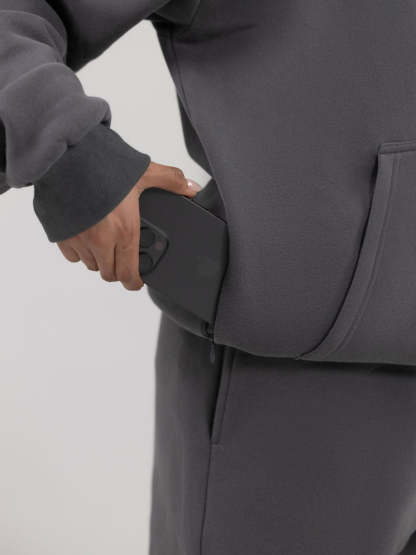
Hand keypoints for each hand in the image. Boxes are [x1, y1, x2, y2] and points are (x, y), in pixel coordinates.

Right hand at [57, 162, 200, 290]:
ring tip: (106, 244)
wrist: (67, 158)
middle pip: (109, 273)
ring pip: (91, 265)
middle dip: (118, 269)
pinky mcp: (61, 235)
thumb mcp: (144, 172)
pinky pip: (71, 256)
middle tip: (123, 258)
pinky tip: (85, 237)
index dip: (134, 282)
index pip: (129, 275)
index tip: (137, 280)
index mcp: (125, 232)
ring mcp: (80, 240)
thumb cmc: (104, 166)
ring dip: (100, 260)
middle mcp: (101, 241)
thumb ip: (170, 180)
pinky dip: (79, 252)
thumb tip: (192, 188)